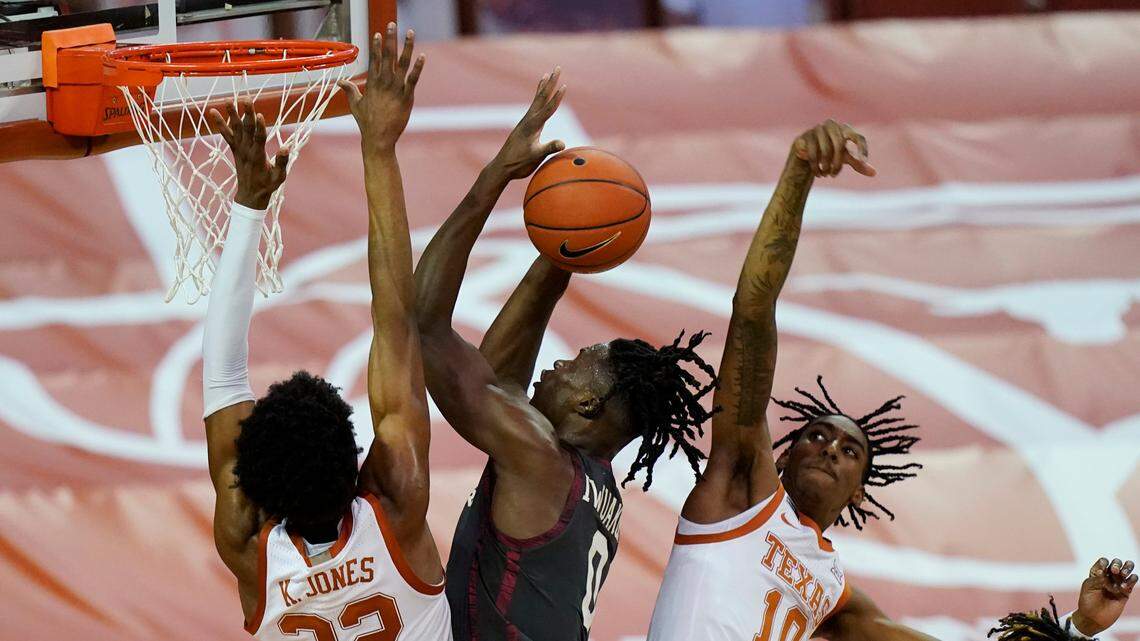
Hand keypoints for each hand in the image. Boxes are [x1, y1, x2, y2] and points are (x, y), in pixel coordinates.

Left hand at [209, 100, 288, 209]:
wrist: (250, 195)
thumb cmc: (267, 185)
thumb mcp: (279, 177)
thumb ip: (282, 162)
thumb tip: (286, 147)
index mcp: (258, 157)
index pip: (259, 139)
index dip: (260, 127)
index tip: (260, 115)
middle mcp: (247, 151)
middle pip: (247, 129)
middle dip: (247, 113)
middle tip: (246, 99)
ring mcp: (239, 149)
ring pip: (235, 129)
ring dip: (232, 114)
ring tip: (228, 100)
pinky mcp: (234, 149)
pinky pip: (226, 134)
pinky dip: (220, 123)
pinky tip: (213, 111)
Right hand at [338, 22, 424, 153]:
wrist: (378, 138)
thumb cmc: (366, 122)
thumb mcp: (355, 104)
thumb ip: (350, 90)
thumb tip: (340, 81)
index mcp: (372, 83)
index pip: (374, 59)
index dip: (377, 45)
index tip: (379, 33)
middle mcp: (384, 82)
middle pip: (387, 55)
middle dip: (390, 39)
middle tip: (393, 24)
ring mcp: (396, 89)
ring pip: (402, 63)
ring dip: (407, 46)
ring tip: (410, 32)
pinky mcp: (407, 97)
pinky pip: (413, 79)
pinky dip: (418, 67)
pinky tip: (423, 56)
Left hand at [490, 67, 565, 180]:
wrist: (502, 167)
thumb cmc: (518, 163)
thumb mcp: (535, 157)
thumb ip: (548, 148)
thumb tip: (562, 143)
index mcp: (532, 126)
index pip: (547, 108)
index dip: (557, 98)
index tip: (564, 85)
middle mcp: (529, 120)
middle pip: (542, 97)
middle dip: (551, 82)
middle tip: (557, 67)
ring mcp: (526, 122)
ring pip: (537, 100)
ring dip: (544, 87)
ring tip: (547, 75)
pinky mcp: (526, 126)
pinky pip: (534, 107)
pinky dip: (538, 98)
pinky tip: (539, 95)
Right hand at [793, 119, 875, 177]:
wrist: (806, 148)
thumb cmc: (830, 151)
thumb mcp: (845, 157)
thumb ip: (858, 163)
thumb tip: (874, 173)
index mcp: (845, 129)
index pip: (858, 137)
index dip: (862, 148)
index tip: (863, 160)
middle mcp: (833, 125)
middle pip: (839, 146)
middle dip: (837, 164)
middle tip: (833, 175)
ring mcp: (818, 128)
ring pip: (825, 151)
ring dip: (825, 167)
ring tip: (825, 175)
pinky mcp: (806, 135)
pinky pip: (813, 153)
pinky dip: (815, 166)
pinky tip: (818, 174)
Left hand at [1073, 557, 1136, 634]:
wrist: (1094, 618)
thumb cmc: (1087, 601)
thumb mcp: (1089, 587)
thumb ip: (1097, 578)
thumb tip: (1104, 570)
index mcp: (1097, 573)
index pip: (1103, 562)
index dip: (1103, 563)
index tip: (1101, 571)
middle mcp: (1108, 577)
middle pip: (1116, 563)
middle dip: (1117, 564)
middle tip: (1114, 571)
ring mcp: (1118, 584)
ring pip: (1127, 570)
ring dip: (1127, 568)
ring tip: (1122, 574)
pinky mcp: (1126, 592)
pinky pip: (1132, 582)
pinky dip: (1131, 580)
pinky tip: (1124, 586)